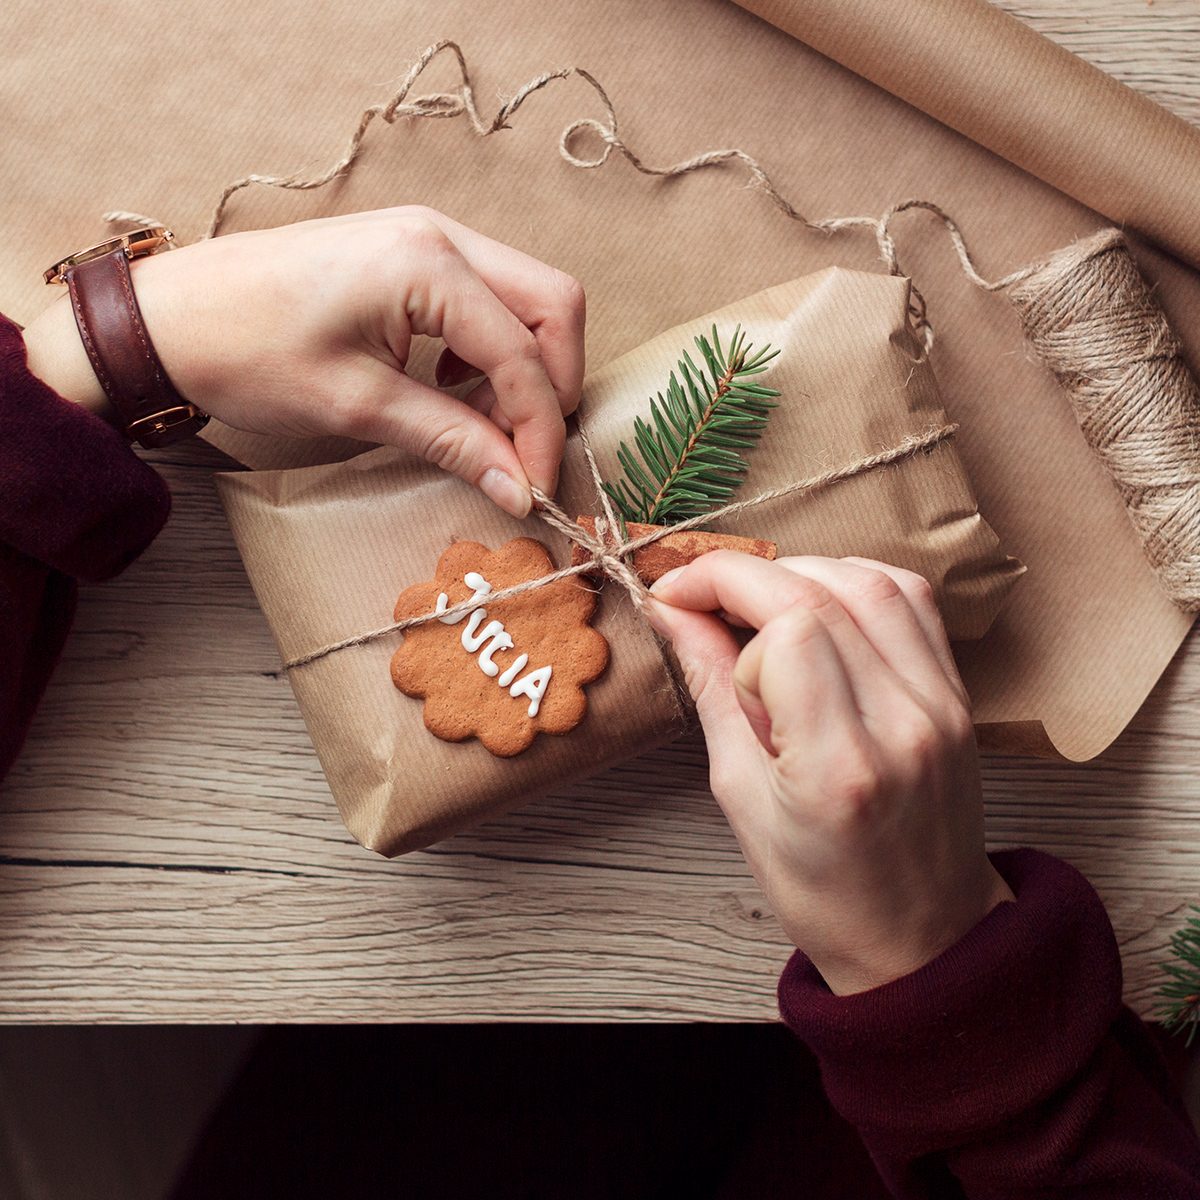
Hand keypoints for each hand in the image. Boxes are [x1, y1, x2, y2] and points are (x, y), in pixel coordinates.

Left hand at [22, 207, 585, 516]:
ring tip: (480, 425)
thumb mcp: (357, 406)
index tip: (534, 489)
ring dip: (522, 368)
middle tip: (524, 450)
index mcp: (427, 263)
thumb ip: (452, 440)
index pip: (524, 351)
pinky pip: (487, 299)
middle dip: (552, 384)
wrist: (169, 318)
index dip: (540, 428)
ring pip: (526, 299)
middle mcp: (440, 235)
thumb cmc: (247, 353)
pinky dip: (490, 351)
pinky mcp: (411, 254)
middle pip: (553, 304)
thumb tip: (520, 488)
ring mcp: (427, 237)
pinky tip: (451, 388)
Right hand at [646, 553, 1013, 994]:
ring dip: (799, 574)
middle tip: (698, 597)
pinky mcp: (958, 695)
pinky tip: (817, 608)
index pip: (787, 628)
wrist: (920, 937)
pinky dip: (854, 583)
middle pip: (822, 592)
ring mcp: (942, 705)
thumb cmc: (819, 887)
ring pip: (871, 580)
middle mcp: (903, 723)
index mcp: (839, 766)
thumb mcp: (739, 794)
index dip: (720, 595)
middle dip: (744, 576)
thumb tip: (674, 611)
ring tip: (756, 608)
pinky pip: (912, 601)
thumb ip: (711, 687)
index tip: (676, 604)